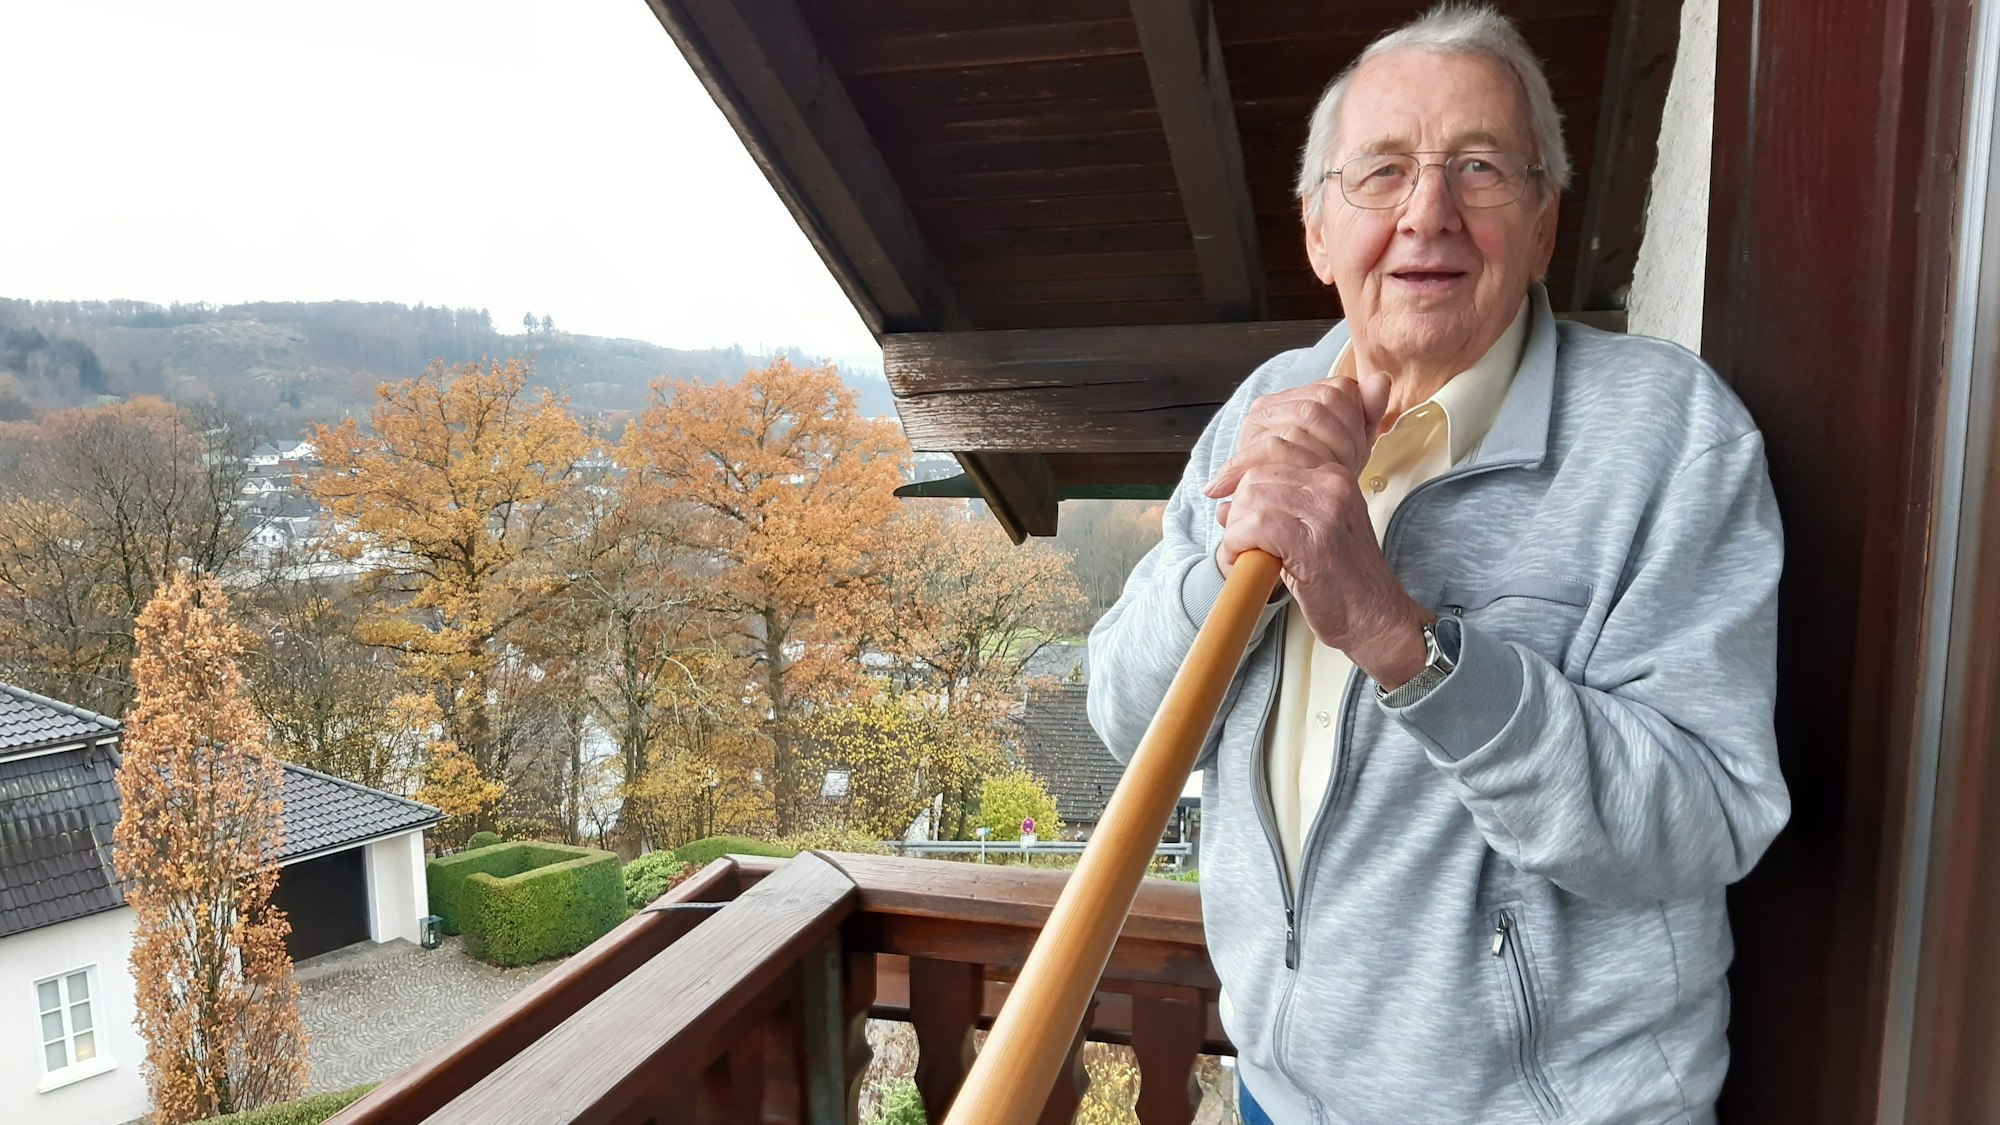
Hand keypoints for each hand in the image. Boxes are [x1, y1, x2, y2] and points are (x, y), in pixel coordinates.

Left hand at [1203, 373, 1430, 684]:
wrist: (1375, 618)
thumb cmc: (1342, 581)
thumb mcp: (1313, 532)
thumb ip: (1275, 511)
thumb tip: (1224, 505)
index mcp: (1334, 477)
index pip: (1272, 456)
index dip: (1240, 482)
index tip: (1225, 507)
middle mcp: (1332, 485)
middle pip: (1255, 478)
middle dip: (1239, 513)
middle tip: (1242, 546)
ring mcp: (1324, 510)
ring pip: (1250, 501)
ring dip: (1235, 534)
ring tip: (1244, 559)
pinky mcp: (1310, 538)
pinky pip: (1254, 527)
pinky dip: (1238, 547)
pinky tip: (1246, 564)